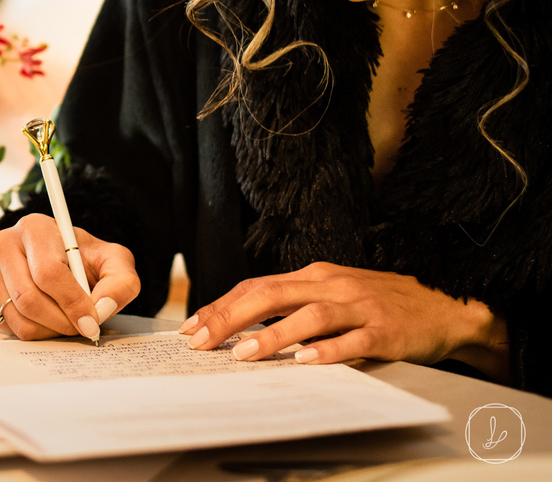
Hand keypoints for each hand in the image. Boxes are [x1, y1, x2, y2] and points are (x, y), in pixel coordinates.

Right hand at [0, 213, 140, 340]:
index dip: (72, 302)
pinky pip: (9, 329)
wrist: (66, 264)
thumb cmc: (87, 260)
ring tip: (68, 320)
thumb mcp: (114, 261)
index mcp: (34, 227)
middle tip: (83, 328)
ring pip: (18, 318)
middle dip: (62, 321)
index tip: (92, 321)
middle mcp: (3, 245)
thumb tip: (102, 308)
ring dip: (50, 330)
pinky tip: (49, 319)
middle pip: (29, 298)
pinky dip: (35, 333)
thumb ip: (121, 282)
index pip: (48, 272)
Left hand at [179, 262, 508, 378]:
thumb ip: (293, 305)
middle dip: (232, 317)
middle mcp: (332, 285)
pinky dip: (328, 350)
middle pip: (273, 294)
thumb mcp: (332, 294)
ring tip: (245, 353)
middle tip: (203, 340)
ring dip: (274, 334)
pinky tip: (305, 362)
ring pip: (309, 316)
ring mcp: (360, 306)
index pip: (257, 286)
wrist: (445, 306)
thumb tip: (241, 324)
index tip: (192, 327)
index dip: (222, 305)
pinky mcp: (386, 330)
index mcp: (314, 276)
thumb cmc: (379, 303)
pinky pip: (353, 340)